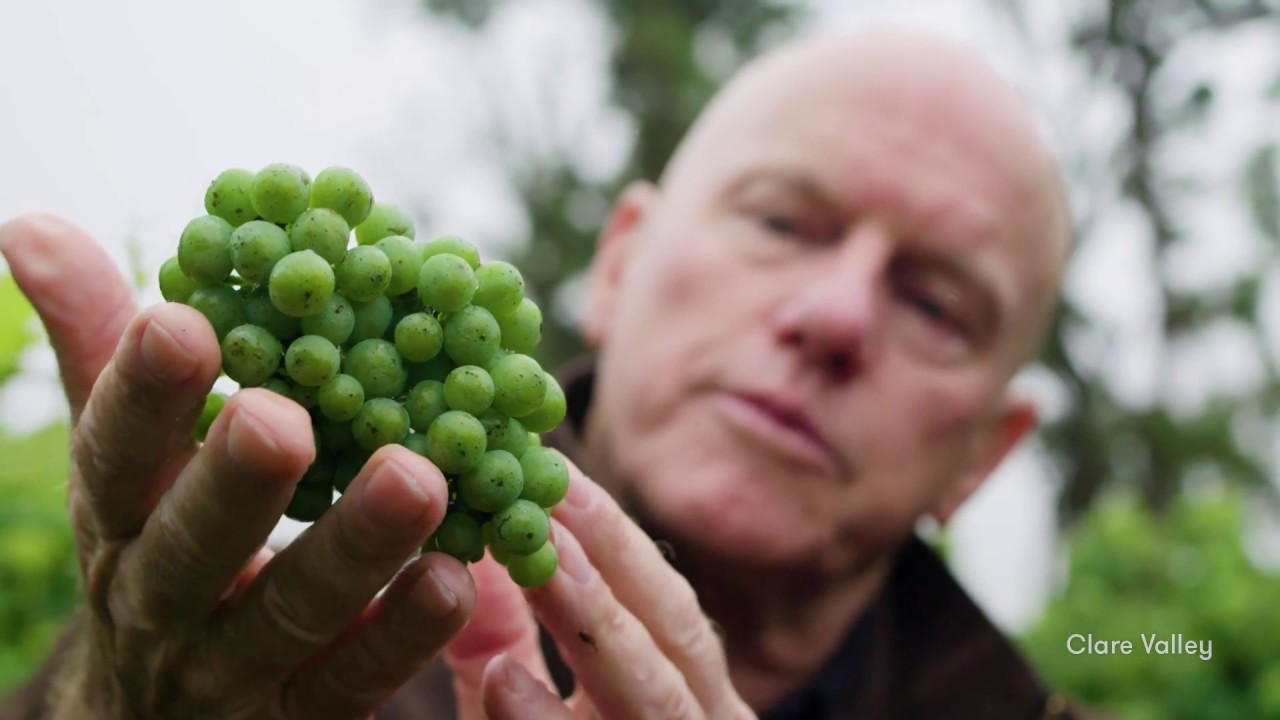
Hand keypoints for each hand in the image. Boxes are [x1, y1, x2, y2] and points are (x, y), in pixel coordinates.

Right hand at [0, 214, 475, 719]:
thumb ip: (96, 348)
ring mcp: (232, 672)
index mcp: (119, 520)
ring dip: (352, 550)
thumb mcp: (124, 458)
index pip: (114, 454)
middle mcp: (162, 601)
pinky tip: (458, 575)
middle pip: (191, 546)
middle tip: (282, 420)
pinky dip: (404, 634)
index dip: (140, 392)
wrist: (156, 715)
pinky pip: (355, 681)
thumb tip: (28, 224)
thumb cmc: (157, 542)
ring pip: (288, 616)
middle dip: (232, 483)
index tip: (178, 319)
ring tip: (416, 480)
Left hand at [443, 456, 755, 719]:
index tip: (552, 468)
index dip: (611, 534)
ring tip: (545, 567)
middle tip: (554, 493)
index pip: (657, 596)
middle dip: (618, 559)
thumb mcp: (513, 704)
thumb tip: (468, 537)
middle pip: (676, 627)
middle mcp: (695, 717)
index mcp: (677, 683)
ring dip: (598, 624)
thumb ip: (498, 637)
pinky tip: (501, 681)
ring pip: (658, 691)